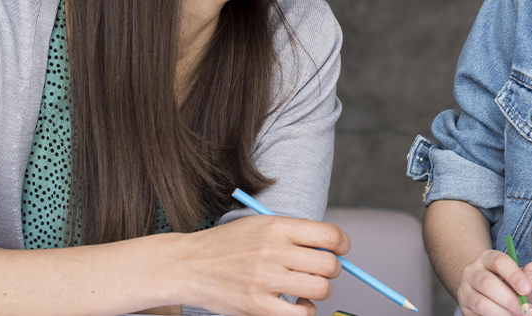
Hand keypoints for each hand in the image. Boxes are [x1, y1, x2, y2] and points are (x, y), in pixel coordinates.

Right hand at [163, 214, 349, 315]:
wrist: (189, 265)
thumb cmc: (227, 245)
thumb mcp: (260, 225)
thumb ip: (294, 234)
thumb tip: (332, 248)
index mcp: (276, 227)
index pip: (329, 235)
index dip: (342, 244)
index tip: (339, 250)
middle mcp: (273, 251)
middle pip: (329, 264)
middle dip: (332, 269)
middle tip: (320, 271)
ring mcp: (266, 280)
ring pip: (320, 289)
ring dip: (319, 291)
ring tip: (306, 288)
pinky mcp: (258, 306)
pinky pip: (301, 314)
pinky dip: (305, 311)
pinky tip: (295, 303)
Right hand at [455, 249, 531, 315]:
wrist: (492, 294)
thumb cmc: (512, 283)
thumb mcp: (526, 275)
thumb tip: (531, 283)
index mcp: (488, 258)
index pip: (499, 262)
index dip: (514, 275)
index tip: (528, 289)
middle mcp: (472, 271)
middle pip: (487, 283)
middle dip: (510, 300)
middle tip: (527, 311)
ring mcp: (465, 290)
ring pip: (481, 303)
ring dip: (503, 313)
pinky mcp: (464, 308)